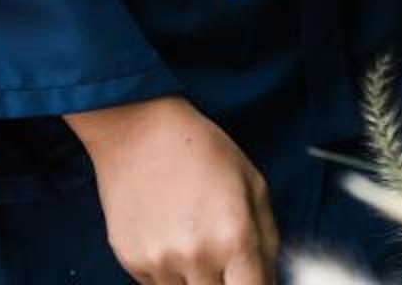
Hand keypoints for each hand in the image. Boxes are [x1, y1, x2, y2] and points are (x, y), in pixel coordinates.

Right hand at [63, 94, 279, 284]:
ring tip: (193, 238)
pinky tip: (169, 235)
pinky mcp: (132, 262)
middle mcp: (197, 256)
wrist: (139, 131)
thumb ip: (268, 239)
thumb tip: (269, 278)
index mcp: (234, 237)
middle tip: (223, 254)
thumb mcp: (253, 184)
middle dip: (227, 282)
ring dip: (196, 279)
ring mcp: (160, 263)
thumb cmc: (200, 150)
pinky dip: (169, 272)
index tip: (251, 278)